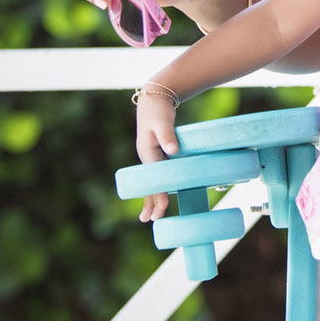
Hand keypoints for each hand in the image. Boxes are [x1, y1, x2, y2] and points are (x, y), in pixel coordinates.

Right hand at [135, 91, 180, 222]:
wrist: (154, 100)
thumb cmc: (158, 111)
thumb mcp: (162, 121)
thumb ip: (167, 135)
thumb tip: (173, 150)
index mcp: (147, 152)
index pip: (154, 178)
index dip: (159, 193)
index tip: (164, 206)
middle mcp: (146, 157)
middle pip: (149, 184)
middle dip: (152, 202)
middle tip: (154, 220)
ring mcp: (150, 157)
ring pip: (151, 182)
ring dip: (152, 198)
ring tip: (151, 216)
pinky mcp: (156, 155)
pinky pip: (156, 175)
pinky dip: (157, 187)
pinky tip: (160, 196)